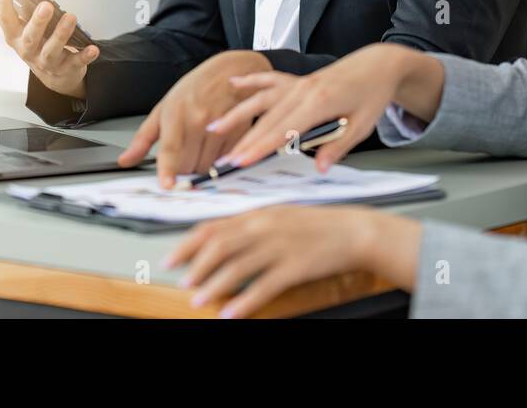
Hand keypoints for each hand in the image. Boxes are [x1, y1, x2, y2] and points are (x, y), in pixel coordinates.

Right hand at [0, 0, 96, 96]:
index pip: (5, 20)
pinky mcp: (68, 67)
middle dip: (37, 22)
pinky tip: (93, 49)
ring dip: (62, 34)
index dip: (3, 3)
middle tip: (45, 5)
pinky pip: (76, 62)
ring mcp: (48, 61)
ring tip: (71, 17)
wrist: (54, 77)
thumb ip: (1, 3)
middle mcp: (29, 50)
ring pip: (53, 49)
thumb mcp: (16, 25)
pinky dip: (84, 56)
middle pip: (31, 37)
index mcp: (15, 37)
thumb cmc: (33, 44)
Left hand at [117, 50, 273, 186]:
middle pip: (187, 164)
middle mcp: (198, 119)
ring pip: (205, 166)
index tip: (167, 184)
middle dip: (181, 168)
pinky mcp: (237, 133)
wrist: (231, 72)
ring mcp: (219, 126)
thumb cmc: (196, 89)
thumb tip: (125, 160)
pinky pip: (222, 161)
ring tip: (199, 146)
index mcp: (176, 112)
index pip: (171, 147)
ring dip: (199, 165)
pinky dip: (216, 161)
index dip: (168, 169)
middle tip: (182, 155)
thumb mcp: (164, 107)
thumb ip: (143, 138)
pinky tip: (214, 145)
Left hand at [162, 206, 420, 317]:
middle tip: (182, 281)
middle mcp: (264, 226)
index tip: (172, 258)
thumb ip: (251, 225)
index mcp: (258, 213)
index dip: (188, 244)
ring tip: (198, 300)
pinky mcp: (295, 266)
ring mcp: (279, 245)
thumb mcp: (280, 216)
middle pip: (219, 245)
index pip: (214, 226)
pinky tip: (230, 313)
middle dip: (195, 265)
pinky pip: (263, 287)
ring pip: (237, 266)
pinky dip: (243, 302)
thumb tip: (222, 239)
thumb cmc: (318, 225)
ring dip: (213, 285)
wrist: (354, 230)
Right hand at [214, 43, 441, 171]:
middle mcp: (304, 90)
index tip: (242, 161)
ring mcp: (299, 82)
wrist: (378, 65)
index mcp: (320, 102)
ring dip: (238, 115)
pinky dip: (251, 81)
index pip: (284, 130)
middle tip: (224, 161)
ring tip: (214, 128)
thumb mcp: (362, 125)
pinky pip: (270, 79)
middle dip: (244, 141)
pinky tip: (233, 84)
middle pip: (267, 120)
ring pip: (262, 102)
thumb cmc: (372, 95)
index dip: (261, 147)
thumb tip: (319, 169)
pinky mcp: (298, 79)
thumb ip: (338, 147)